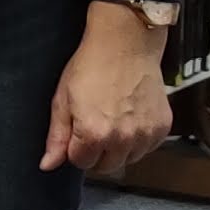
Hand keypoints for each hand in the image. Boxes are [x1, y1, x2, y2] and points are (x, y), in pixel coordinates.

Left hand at [44, 5, 179, 174]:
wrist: (126, 43)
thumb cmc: (92, 66)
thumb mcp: (63, 99)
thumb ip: (56, 137)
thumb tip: (48, 165)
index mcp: (94, 134)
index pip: (80, 163)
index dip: (76, 147)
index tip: (79, 130)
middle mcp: (122, 139)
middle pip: (106, 167)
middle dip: (97, 152)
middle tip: (96, 125)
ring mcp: (145, 134)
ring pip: (128, 159)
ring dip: (120, 148)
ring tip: (115, 120)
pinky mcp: (162, 127)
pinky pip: (147, 148)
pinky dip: (139, 139)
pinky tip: (131, 117)